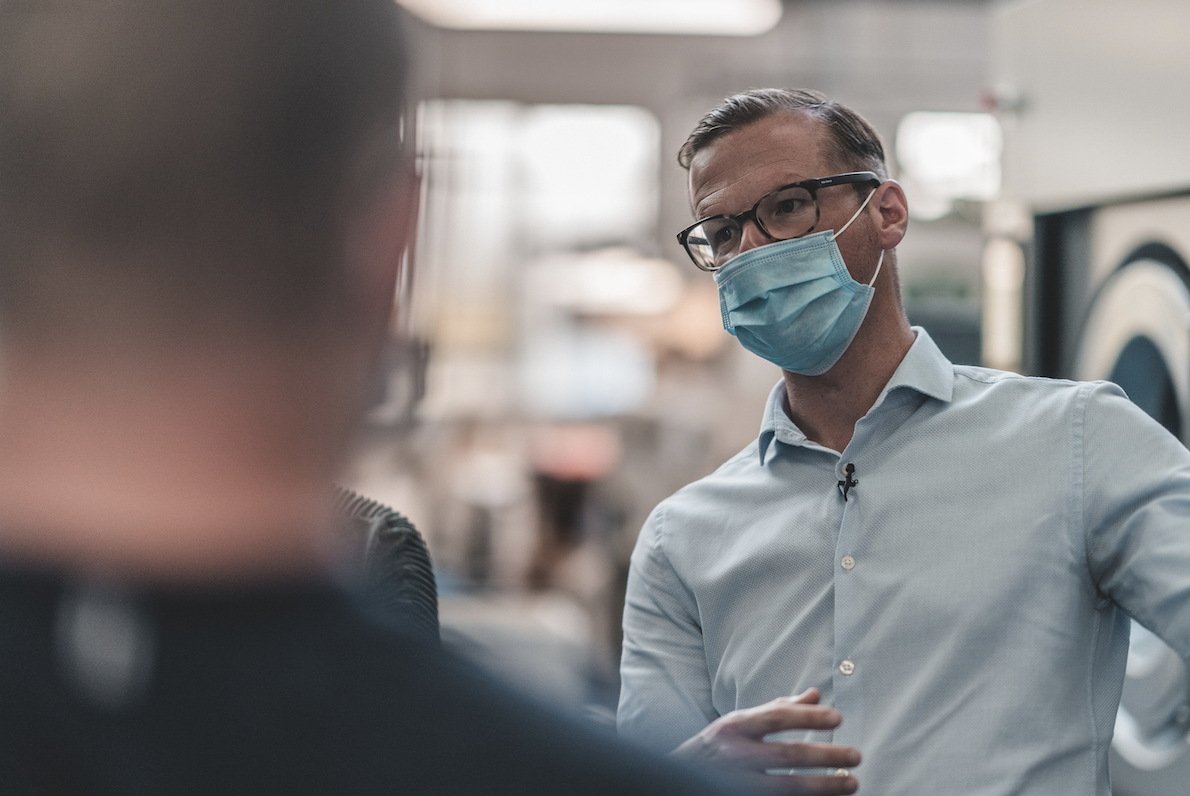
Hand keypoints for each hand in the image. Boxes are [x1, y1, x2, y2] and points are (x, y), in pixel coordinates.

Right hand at [672, 689, 859, 794]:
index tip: (837, 719)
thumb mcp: (741, 722)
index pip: (776, 718)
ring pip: (787, 787)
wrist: (679, 777)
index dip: (808, 717)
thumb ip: (778, 709)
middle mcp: (736, 755)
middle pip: (787, 755)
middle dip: (825, 756)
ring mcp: (738, 783)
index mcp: (736, 727)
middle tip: (855, 755)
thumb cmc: (717, 746)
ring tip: (851, 783)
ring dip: (823, 786)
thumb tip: (815, 694)